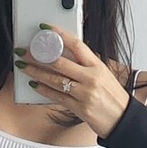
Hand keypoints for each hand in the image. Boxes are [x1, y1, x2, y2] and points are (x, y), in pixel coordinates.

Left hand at [15, 25, 131, 139]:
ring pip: (55, 80)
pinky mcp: (79, 108)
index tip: (45, 28)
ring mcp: (84, 94)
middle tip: (25, 51)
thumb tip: (66, 55)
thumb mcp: (103, 74)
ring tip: (24, 67)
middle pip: (60, 63)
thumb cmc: (112, 96)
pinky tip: (34, 85)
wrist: (122, 119)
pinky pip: (57, 97)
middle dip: (38, 56)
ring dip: (36, 72)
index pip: (76, 44)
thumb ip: (86, 65)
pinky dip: (44, 90)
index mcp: (97, 65)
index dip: (59, 34)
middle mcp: (91, 78)